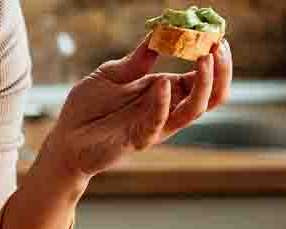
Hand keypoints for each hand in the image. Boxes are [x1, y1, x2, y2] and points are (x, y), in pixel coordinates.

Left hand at [42, 37, 232, 179]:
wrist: (65, 138)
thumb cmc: (88, 107)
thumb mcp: (112, 74)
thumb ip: (137, 59)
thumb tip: (160, 32)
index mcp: (164, 91)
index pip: (200, 76)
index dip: (212, 57)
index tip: (216, 35)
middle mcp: (166, 109)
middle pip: (210, 96)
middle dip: (220, 71)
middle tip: (218, 46)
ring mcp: (155, 126)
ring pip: (194, 111)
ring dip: (204, 85)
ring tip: (204, 58)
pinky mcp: (138, 139)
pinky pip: (158, 123)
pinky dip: (163, 103)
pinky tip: (162, 83)